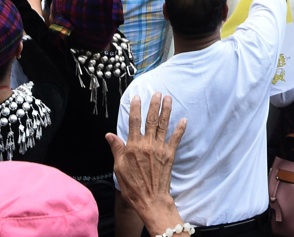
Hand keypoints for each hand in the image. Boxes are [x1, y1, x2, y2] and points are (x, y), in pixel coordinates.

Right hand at [106, 93, 185, 232]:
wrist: (150, 199)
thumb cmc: (133, 186)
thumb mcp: (119, 168)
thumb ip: (117, 149)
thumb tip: (109, 135)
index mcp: (134, 146)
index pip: (134, 122)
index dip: (135, 108)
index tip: (137, 97)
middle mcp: (147, 144)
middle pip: (151, 120)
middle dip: (154, 105)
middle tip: (157, 93)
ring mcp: (160, 149)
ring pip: (163, 125)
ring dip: (166, 111)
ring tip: (168, 98)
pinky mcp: (169, 155)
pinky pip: (176, 139)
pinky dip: (180, 129)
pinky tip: (184, 119)